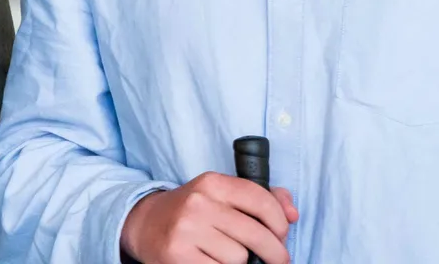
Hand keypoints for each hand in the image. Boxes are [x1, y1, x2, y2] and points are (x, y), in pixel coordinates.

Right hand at [119, 172, 298, 263]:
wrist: (145, 224)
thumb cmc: (193, 212)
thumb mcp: (221, 195)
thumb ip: (261, 198)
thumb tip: (292, 214)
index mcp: (212, 183)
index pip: (261, 200)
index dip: (280, 223)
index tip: (282, 235)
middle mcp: (199, 203)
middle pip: (256, 235)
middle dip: (274, 252)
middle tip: (277, 259)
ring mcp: (186, 230)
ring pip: (239, 258)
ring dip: (240, 262)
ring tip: (228, 256)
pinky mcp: (177, 255)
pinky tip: (213, 262)